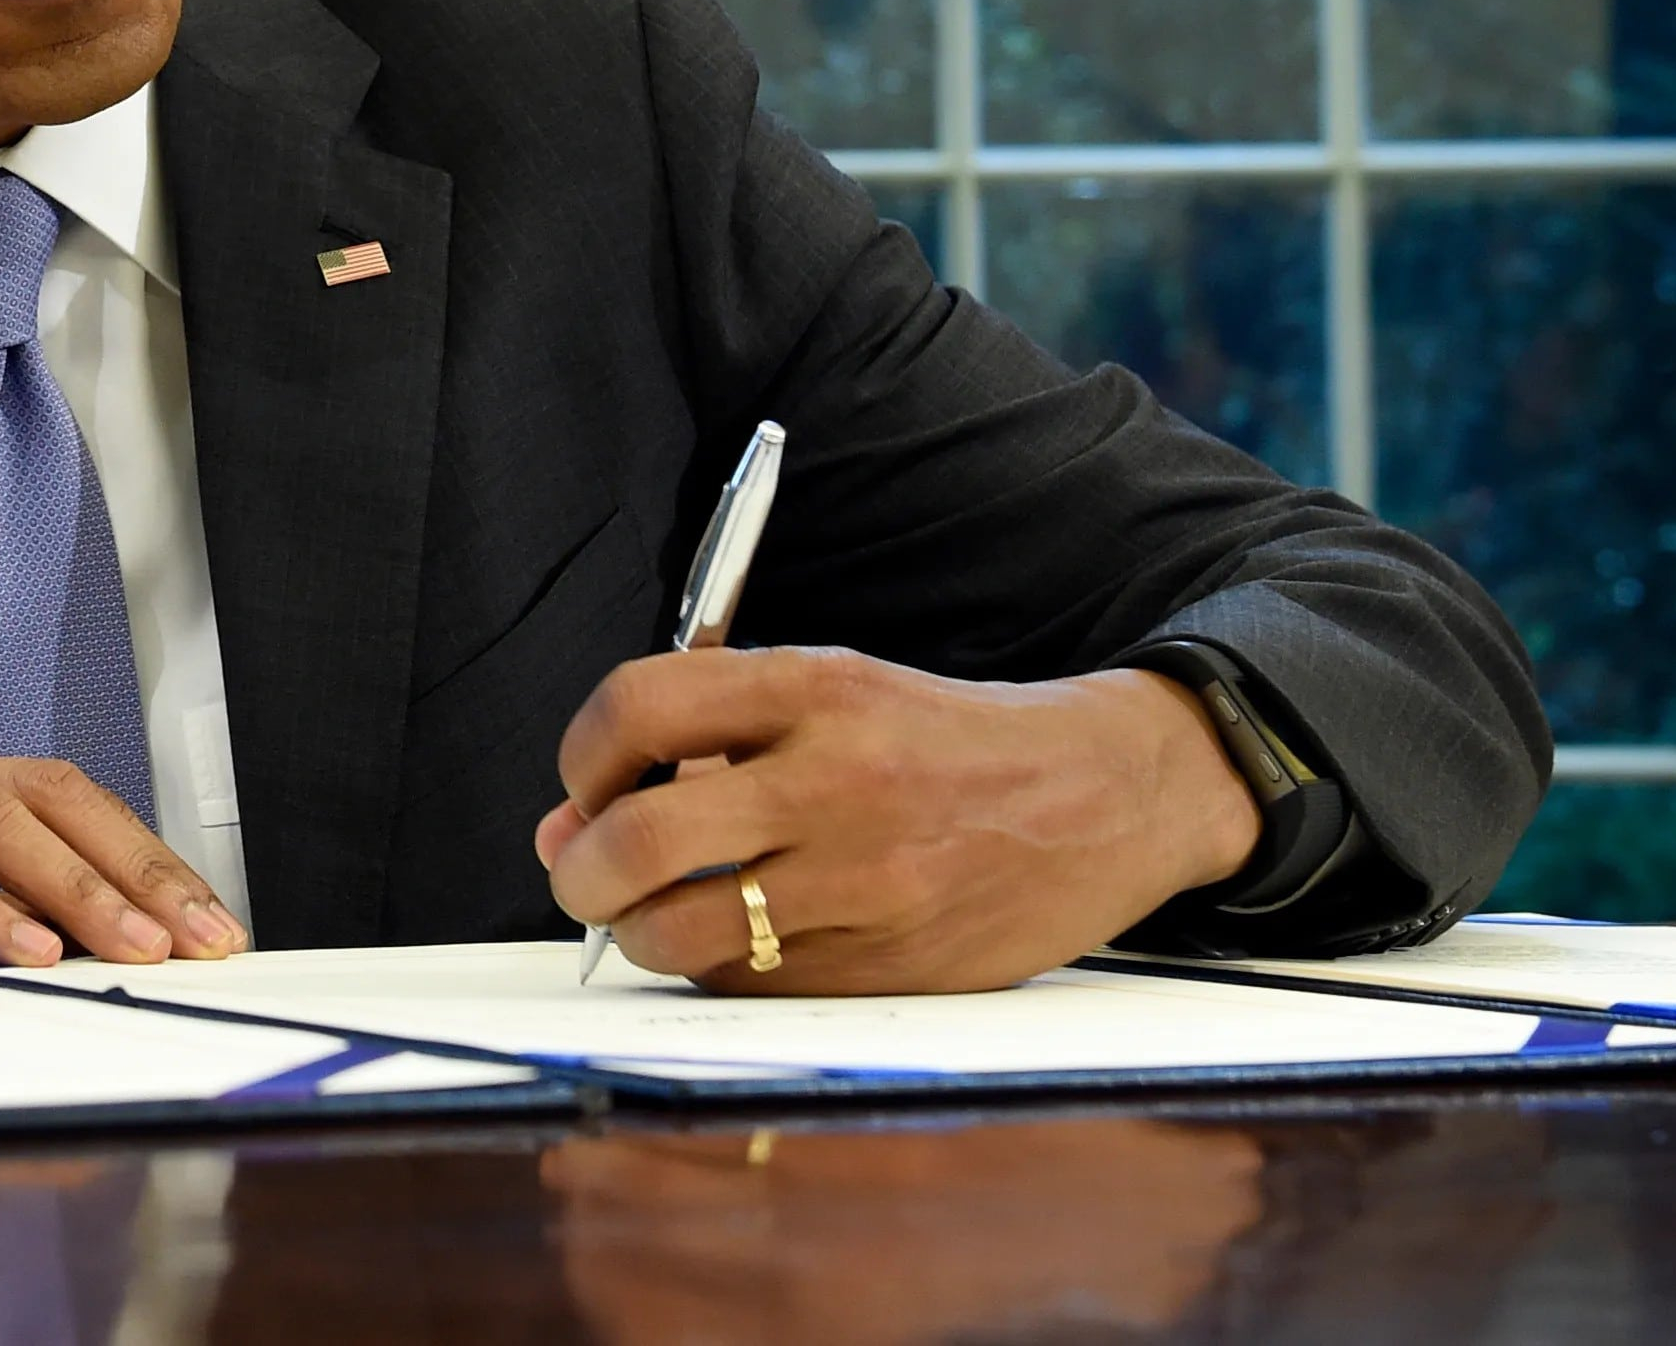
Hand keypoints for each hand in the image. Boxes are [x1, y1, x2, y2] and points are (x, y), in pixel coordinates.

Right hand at [0, 736, 247, 965]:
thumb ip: (11, 919)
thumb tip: (124, 958)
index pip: (79, 801)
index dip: (152, 859)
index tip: (214, 924)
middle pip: (51, 795)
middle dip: (134, 867)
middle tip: (195, 938)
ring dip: (70, 887)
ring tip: (129, 946)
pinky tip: (23, 954)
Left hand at [533, 647, 1258, 995]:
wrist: (1107, 795)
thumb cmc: (947, 742)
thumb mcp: (836, 694)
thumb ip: (705, 741)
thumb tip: (568, 826)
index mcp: (817, 689)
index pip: (638, 707)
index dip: (582, 756)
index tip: (586, 785)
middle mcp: (836, 781)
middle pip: (639, 841)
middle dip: (582, 872)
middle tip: (586, 876)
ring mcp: (864, 881)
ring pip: (682, 934)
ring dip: (639, 935)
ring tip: (656, 915)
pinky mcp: (889, 965)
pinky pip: (749, 987)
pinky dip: (717, 971)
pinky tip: (741, 939)